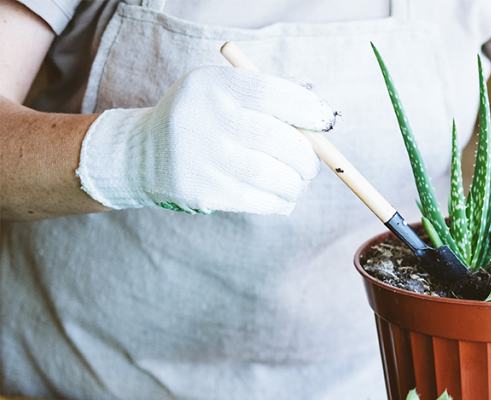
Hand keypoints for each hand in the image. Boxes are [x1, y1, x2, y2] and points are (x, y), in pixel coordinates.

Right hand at [77, 66, 335, 214]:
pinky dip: (280, 201)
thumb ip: (269, 100)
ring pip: (272, 175)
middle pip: (278, 139)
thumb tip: (322, 122)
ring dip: (296, 183)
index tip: (325, 122)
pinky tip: (283, 197)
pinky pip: (258, 200)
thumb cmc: (203, 120)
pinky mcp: (202, 192)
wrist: (144, 154)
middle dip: (306, 156)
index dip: (308, 109)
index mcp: (212, 86)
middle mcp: (205, 119)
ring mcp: (202, 158)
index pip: (272, 94)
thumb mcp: (223, 93)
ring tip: (297, 182)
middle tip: (310, 164)